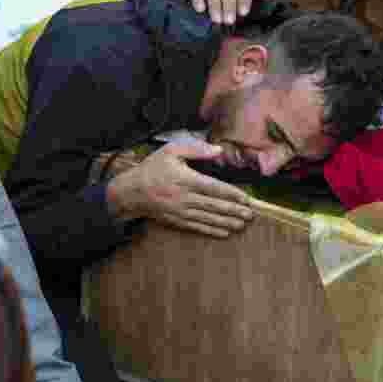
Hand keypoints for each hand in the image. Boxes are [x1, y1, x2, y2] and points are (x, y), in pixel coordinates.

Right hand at [107, 142, 254, 237]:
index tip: (246, 198)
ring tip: (242, 225)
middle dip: (234, 211)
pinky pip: (198, 227)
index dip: (232, 194)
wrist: (131, 192)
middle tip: (251, 215)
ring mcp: (181, 212)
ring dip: (227, 222)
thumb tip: (218, 150)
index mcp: (186, 179)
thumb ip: (196, 148)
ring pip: (209, 219)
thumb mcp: (171, 150)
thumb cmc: (152, 168)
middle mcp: (185, 198)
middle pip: (215, 206)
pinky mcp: (177, 221)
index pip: (214, 188)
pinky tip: (225, 233)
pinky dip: (212, 230)